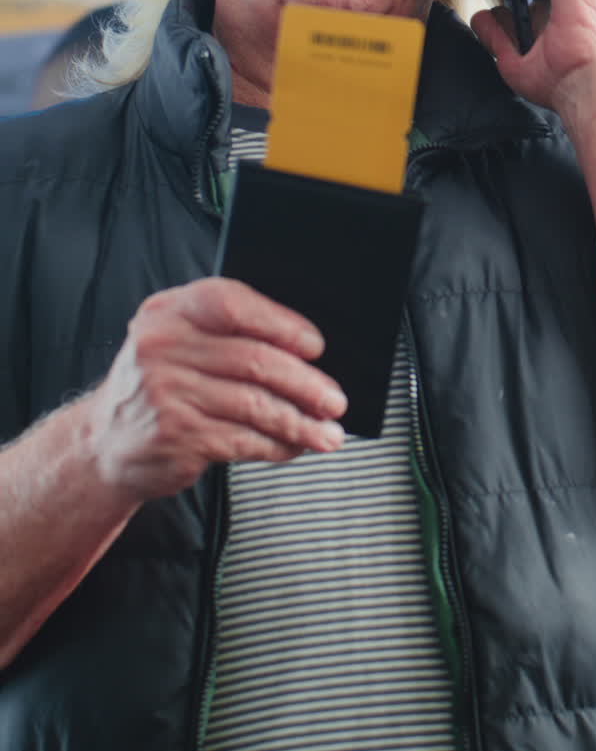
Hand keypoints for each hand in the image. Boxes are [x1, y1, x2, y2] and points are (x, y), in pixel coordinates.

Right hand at [87, 277, 346, 500]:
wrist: (105, 440)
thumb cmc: (159, 384)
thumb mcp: (177, 341)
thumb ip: (227, 333)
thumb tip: (305, 351)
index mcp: (169, 312)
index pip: (232, 304)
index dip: (281, 323)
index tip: (315, 346)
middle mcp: (162, 348)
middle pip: (253, 359)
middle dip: (305, 382)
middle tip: (334, 399)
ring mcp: (167, 394)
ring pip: (254, 404)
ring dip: (300, 420)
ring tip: (327, 432)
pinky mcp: (176, 436)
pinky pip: (243, 439)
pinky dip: (278, 445)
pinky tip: (295, 447)